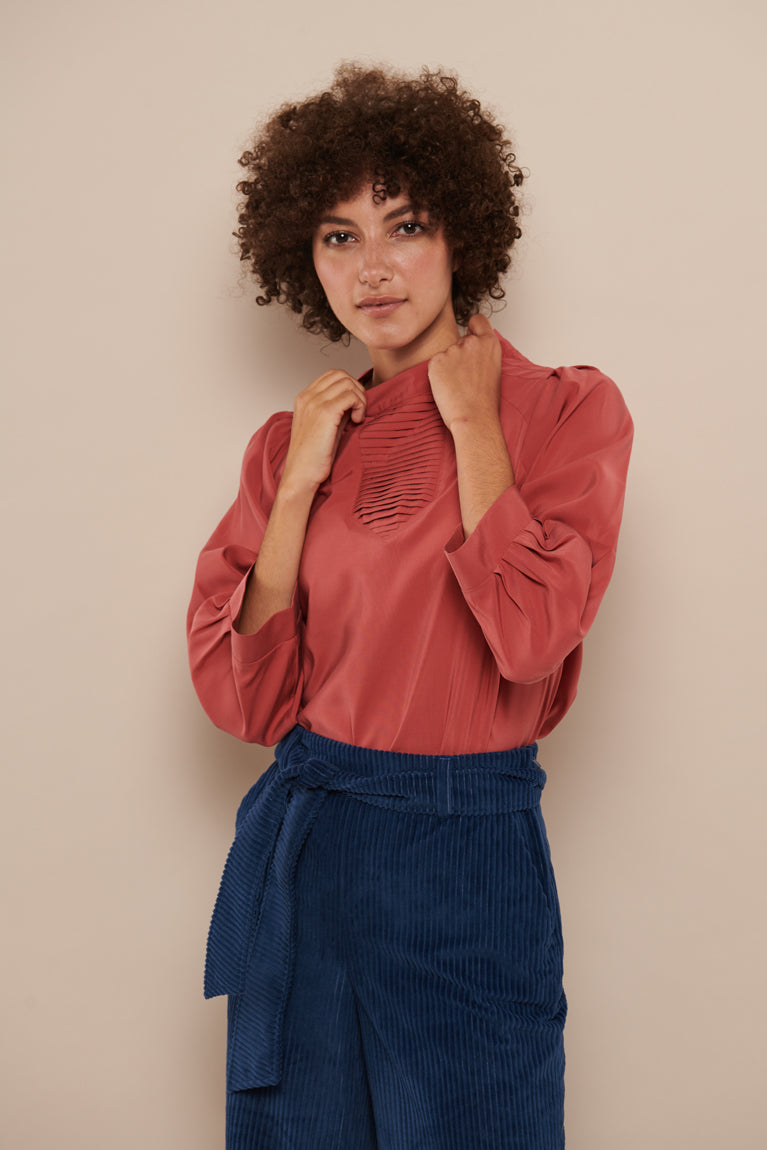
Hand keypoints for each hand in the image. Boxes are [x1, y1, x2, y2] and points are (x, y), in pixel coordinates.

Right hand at [281, 368, 366, 494]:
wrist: (301, 475)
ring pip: (347, 382)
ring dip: (359, 398)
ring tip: (357, 417)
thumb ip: (335, 410)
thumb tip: (354, 401)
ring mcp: (315, 403)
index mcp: (304, 398)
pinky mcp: (325, 413)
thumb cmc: (312, 457)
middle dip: (356, 389)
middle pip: (340, 374)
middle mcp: (307, 397)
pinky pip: (351, 396)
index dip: (348, 386)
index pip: (331, 375)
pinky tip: (356, 421)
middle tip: (358, 410)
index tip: (352, 406)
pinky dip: (360, 406)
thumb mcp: (323, 427)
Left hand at [427, 314, 501, 433]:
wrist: (474, 418)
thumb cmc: (485, 401)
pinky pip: (435, 364)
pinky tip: (447, 387)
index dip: (473, 328)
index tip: (471, 335)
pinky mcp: (436, 361)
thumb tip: (472, 351)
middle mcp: (471, 342)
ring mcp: (452, 350)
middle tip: (464, 377)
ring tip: (457, 386)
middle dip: (460, 355)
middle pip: (461, 340)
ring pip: (447, 354)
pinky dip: (438, 374)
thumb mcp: (494, 370)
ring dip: (448, 366)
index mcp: (490, 343)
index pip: (478, 321)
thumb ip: (483, 354)